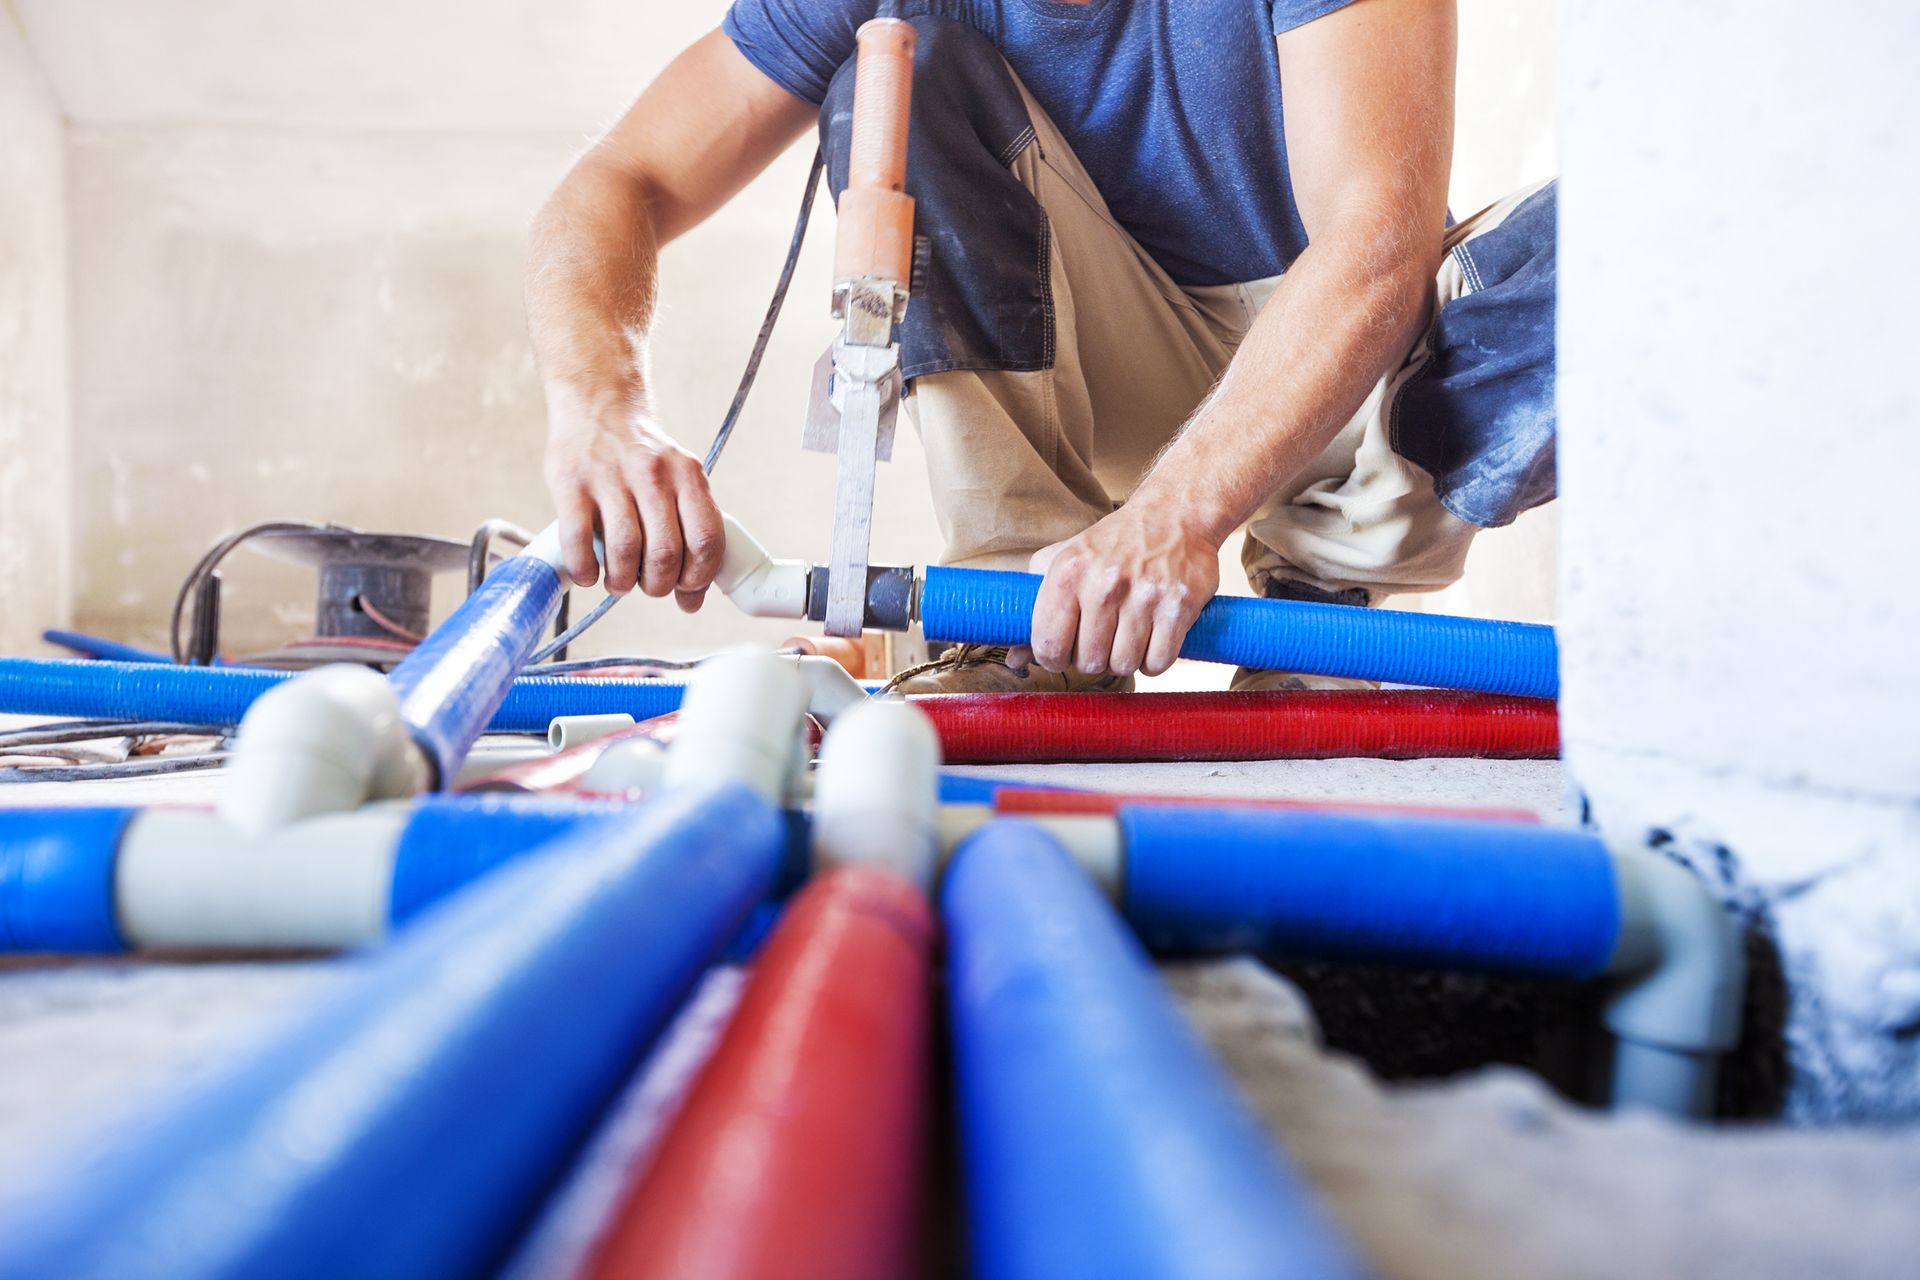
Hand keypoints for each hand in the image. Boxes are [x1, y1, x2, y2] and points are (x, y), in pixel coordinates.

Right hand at [542, 389, 723, 611]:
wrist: (597, 404)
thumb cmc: (641, 457)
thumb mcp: (678, 479)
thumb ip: (689, 531)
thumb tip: (692, 599)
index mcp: (687, 474)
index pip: (705, 540)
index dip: (698, 577)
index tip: (685, 588)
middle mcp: (652, 474)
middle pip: (665, 553)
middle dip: (658, 585)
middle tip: (648, 585)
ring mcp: (610, 477)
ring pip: (624, 552)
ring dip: (623, 582)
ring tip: (619, 581)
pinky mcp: (571, 484)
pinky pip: (578, 541)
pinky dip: (585, 569)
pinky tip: (589, 573)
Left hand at [1017, 500, 1220, 677]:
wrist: (1175, 515)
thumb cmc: (1114, 543)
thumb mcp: (1065, 561)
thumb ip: (1036, 608)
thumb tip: (1015, 660)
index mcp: (1068, 571)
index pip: (1048, 644)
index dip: (1053, 658)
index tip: (1064, 652)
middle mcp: (1104, 583)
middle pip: (1089, 661)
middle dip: (1094, 659)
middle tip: (1104, 639)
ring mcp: (1144, 596)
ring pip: (1124, 666)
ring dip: (1126, 660)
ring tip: (1129, 636)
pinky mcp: (1179, 607)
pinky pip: (1158, 662)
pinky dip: (1155, 661)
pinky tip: (1153, 639)